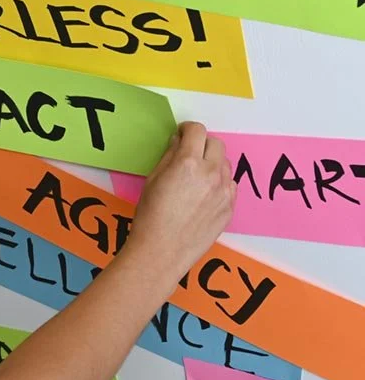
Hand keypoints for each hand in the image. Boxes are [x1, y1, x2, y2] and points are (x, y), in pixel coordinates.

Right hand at [122, 122, 235, 284]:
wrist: (163, 250)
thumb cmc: (150, 216)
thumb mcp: (153, 179)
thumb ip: (169, 157)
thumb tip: (178, 143)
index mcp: (187, 163)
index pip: (197, 131)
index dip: (187, 129)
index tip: (181, 134)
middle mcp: (211, 173)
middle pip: (216, 143)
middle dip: (202, 144)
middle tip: (189, 153)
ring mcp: (224, 191)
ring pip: (225, 164)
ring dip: (212, 162)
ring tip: (196, 176)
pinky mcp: (230, 207)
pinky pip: (229, 184)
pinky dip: (219, 182)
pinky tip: (203, 194)